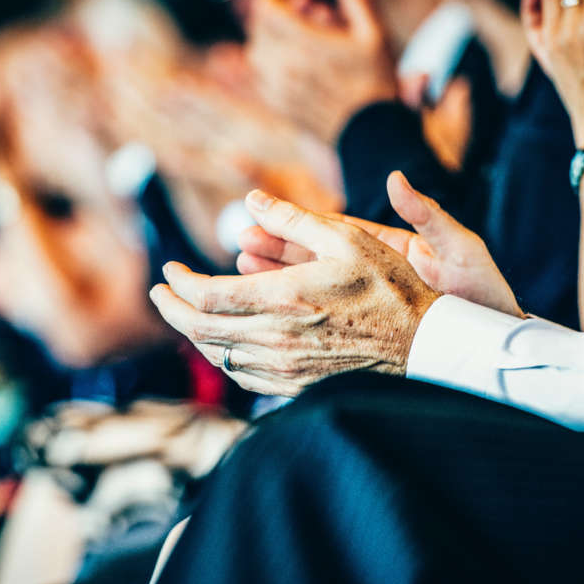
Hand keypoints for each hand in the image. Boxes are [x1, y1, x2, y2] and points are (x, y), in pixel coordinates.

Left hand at [148, 190, 441, 396]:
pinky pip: (242, 375)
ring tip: (185, 313)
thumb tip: (253, 198)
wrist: (423, 346)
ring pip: (218, 355)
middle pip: (200, 331)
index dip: (178, 283)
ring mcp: (284, 368)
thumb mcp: (348, 239)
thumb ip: (295, 219)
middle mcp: (277, 338)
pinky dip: (222, 356)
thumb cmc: (390, 287)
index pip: (205, 296)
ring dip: (194, 334)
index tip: (170, 269)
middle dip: (171, 310)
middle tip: (160, 293)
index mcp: (284, 298)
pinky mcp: (295, 386)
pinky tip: (223, 340)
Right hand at [237, 171, 522, 317]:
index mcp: (390, 250)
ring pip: (314, 291)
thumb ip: (428, 215)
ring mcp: (369, 303)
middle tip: (238, 243)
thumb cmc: (485, 294)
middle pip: (314, 259)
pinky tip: (266, 317)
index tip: (258, 214)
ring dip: (277, 283)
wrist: (496, 346)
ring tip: (241, 273)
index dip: (295, 224)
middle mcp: (373, 275)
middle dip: (275, 251)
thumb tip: (395, 179)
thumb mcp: (461, 248)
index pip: (333, 232)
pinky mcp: (369, 329)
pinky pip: (325, 322)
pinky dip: (296, 317)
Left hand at [247, 0, 397, 143]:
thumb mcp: (375, 35)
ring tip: (293, 40)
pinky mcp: (280, 107)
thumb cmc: (376, 84)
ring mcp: (279, 89)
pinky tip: (291, 66)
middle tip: (294, 15)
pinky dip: (269, 67)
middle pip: (259, 29)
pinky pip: (261, 79)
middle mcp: (285, 66)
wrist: (372, 137)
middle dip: (274, 18)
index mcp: (305, 44)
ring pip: (256, 55)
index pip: (266, 8)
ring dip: (269, 42)